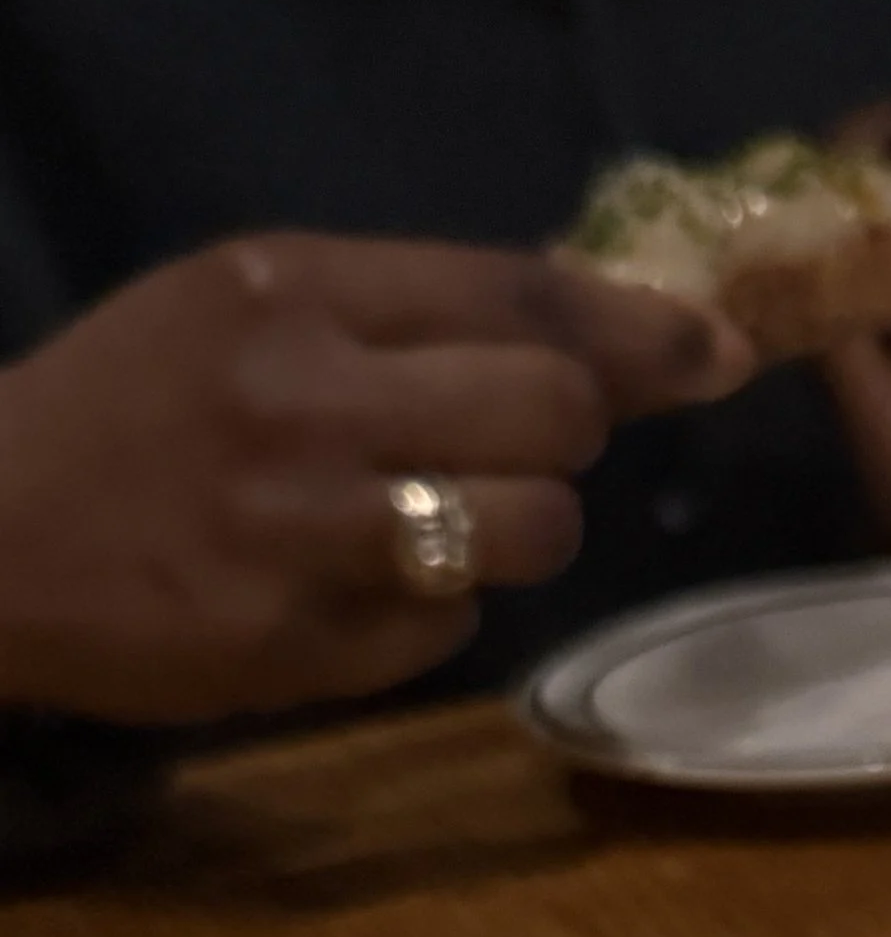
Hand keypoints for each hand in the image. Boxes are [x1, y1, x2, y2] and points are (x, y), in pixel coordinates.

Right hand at [0, 235, 749, 729]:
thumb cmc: (129, 408)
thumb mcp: (241, 305)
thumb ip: (397, 307)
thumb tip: (585, 320)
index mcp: (294, 291)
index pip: (521, 296)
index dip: (640, 329)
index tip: (715, 350)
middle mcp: (308, 399)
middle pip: (556, 411)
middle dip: (565, 433)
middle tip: (513, 446)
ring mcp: (306, 531)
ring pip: (531, 530)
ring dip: (520, 533)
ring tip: (443, 524)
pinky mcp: (297, 645)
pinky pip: (451, 633)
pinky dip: (432, 618)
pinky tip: (353, 591)